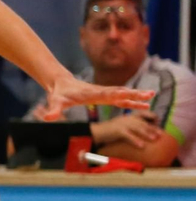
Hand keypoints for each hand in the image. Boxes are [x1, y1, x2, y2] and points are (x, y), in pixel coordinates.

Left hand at [36, 74, 152, 118]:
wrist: (60, 83)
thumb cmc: (59, 93)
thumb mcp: (55, 102)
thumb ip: (53, 110)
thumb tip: (48, 117)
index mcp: (91, 93)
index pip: (107, 94)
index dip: (117, 94)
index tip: (129, 93)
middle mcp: (100, 92)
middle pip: (119, 92)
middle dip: (134, 94)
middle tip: (149, 94)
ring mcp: (104, 93)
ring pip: (123, 94)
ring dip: (136, 96)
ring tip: (151, 96)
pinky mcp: (105, 96)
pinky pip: (121, 99)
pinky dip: (131, 100)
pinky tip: (143, 104)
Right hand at [91, 111, 164, 149]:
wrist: (96, 132)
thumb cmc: (110, 130)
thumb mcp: (122, 125)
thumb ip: (132, 126)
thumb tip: (143, 130)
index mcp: (129, 116)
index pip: (144, 114)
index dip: (152, 117)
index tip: (157, 122)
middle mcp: (127, 119)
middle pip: (143, 123)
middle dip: (152, 128)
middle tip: (161, 134)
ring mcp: (123, 124)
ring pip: (138, 128)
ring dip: (147, 133)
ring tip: (154, 138)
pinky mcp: (118, 131)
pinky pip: (129, 136)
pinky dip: (136, 141)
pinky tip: (141, 146)